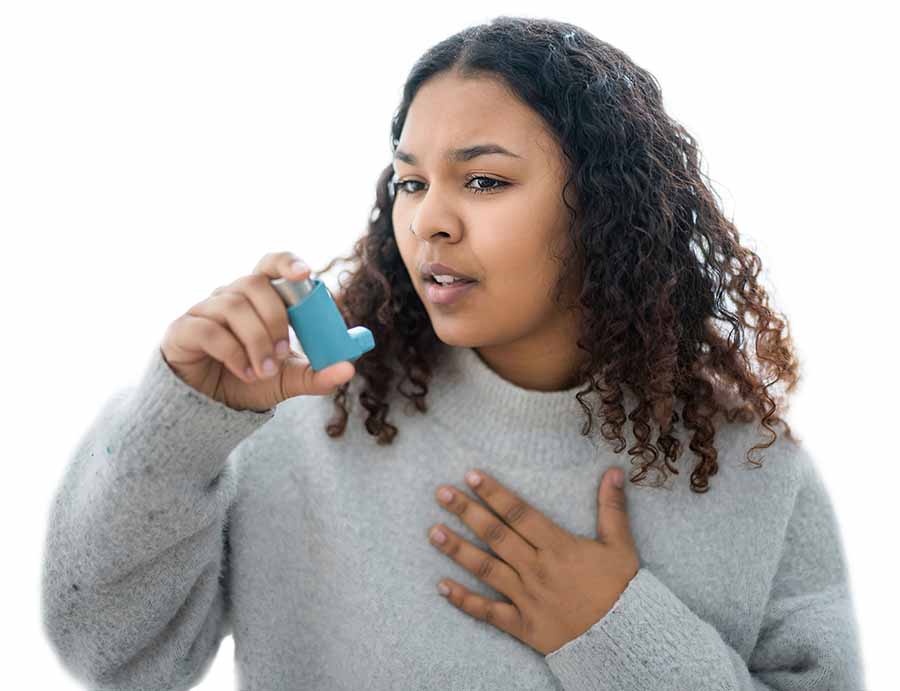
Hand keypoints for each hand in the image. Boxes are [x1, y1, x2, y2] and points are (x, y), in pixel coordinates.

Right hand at [160, 251, 354, 411]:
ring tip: (263, 371)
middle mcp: (230, 296)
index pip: (271, 265)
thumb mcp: (288, 380)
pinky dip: (233, 353)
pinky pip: (210, 330)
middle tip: (282, 353)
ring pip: (233, 306)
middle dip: (274, 318)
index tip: (306, 274)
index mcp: (258, 298)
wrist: (209, 408)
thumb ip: (317, 374)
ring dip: (255, 341)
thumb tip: (348, 370)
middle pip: (254, 284)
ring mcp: (203, 310)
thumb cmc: (249, 380)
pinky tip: (244, 373)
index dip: (287, 263)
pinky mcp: (183, 330)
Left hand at [428, 467, 639, 655]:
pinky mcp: (522, 624)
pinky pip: (488, 612)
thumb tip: (613, 470)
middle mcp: (536, 568)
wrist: (624, 640)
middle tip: (441, 493)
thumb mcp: (620, 546)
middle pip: (496, 535)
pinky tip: (441, 586)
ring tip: (433, 532)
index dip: (494, 493)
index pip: (519, 513)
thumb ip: (612, 507)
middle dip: (467, 512)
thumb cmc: (621, 590)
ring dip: (458, 550)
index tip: (471, 476)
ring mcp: (526, 597)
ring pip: (486, 569)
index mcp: (558, 546)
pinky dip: (464, 600)